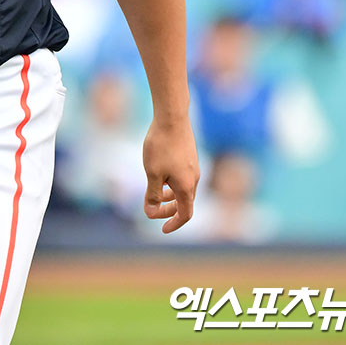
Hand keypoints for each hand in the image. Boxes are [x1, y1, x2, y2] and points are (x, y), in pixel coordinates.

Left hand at [142, 118, 199, 233]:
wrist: (172, 117)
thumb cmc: (161, 146)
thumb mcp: (152, 173)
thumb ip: (153, 195)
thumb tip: (151, 213)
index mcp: (186, 187)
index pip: (185, 214)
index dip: (174, 224)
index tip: (162, 229)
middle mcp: (194, 179)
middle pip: (184, 203)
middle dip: (168, 210)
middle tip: (151, 210)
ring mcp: (193, 167)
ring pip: (183, 190)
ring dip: (169, 196)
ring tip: (154, 193)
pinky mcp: (189, 157)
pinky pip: (182, 178)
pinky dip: (171, 184)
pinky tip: (159, 174)